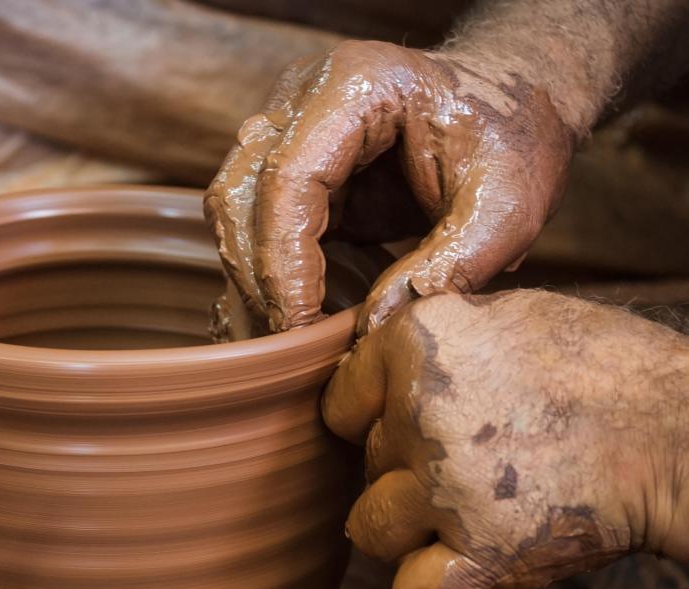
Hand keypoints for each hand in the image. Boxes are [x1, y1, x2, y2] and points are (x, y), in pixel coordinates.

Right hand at [204, 41, 573, 333]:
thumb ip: (448, 265)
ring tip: (283, 336)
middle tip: (286, 343)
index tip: (299, 326)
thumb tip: (372, 328)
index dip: (284, 262)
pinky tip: (286, 314)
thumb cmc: (513, 139)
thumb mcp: (506, 206)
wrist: (511, 104)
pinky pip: (257, 221)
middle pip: (242, 192)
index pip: (289, 178)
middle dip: (258, 277)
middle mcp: (305, 98)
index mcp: (356, 86)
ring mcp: (292, 128)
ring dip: (252, 277)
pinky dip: (266, 271)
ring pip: (234, 208)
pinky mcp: (296, 165)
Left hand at [322, 290, 688, 588]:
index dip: (370, 416)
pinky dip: (431, 588)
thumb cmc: (600, 366)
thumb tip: (375, 356)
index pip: (340, 401)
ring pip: (370, 527)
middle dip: (403, 467)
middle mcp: (419, 413)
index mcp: (418, 342)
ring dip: (408, 527)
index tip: (407, 423)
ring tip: (466, 508)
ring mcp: (446, 488)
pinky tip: (464, 563)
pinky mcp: (485, 556)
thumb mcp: (506, 313)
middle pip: (364, 463)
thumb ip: (430, 337)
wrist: (679, 430)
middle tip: (472, 458)